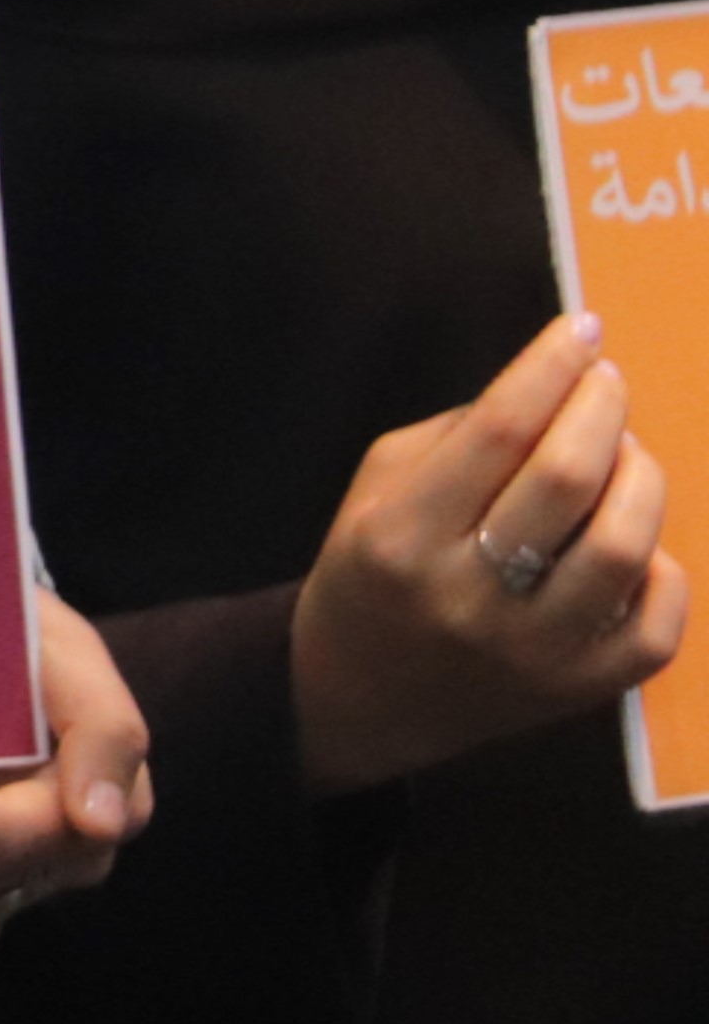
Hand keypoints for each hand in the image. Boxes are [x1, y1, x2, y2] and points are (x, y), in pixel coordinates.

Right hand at [287, 310, 689, 794]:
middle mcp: (466, 596)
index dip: (549, 368)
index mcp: (400, 536)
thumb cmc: (373, 570)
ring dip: (640, 475)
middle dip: (602, 408)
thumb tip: (558, 386)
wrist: (363, 695)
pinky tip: (630, 536)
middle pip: (567, 479)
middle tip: (606, 381)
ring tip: (626, 453)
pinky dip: (660, 561)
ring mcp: (532, 651)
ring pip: (622, 544)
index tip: (581, 328)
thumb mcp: (379, 488)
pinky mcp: (583, 689)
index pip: (496, 431)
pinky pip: (658, 615)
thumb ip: (460, 436)